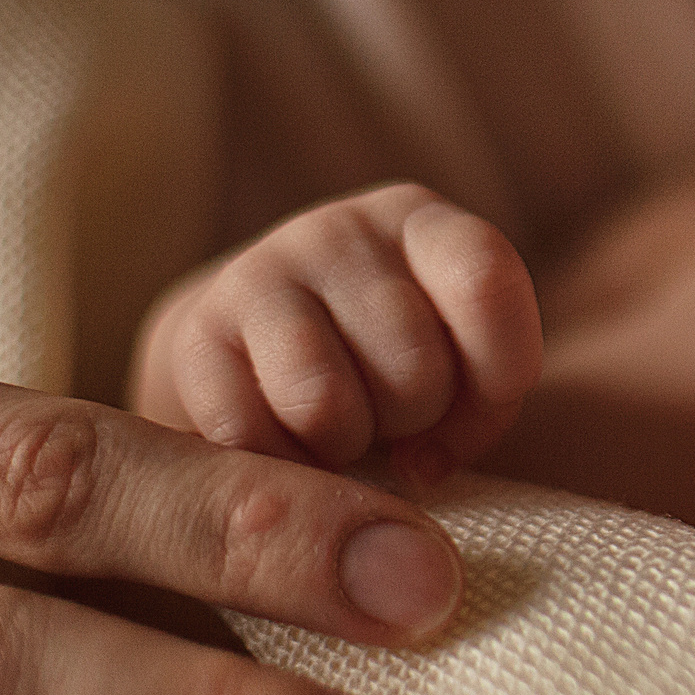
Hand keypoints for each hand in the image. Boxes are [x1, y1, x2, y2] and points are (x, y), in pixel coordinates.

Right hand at [134, 184, 542, 486]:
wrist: (259, 359)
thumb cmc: (392, 373)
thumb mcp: (466, 377)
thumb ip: (479, 411)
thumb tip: (419, 469)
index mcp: (425, 226)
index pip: (485, 281)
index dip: (500, 369)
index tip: (488, 400)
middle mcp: (340, 231)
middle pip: (415, 366)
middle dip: (417, 419)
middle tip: (394, 413)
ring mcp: (259, 271)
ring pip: (325, 404)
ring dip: (344, 446)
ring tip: (342, 429)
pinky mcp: (195, 333)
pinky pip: (248, 432)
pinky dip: (278, 463)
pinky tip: (286, 441)